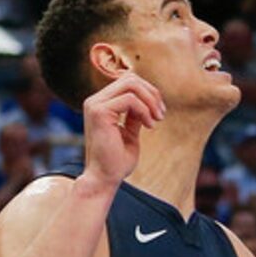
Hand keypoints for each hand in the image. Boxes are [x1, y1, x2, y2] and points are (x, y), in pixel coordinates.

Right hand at [80, 74, 165, 188]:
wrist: (105, 178)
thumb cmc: (117, 159)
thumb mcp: (130, 131)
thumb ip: (134, 113)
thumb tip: (147, 98)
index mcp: (100, 104)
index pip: (128, 81)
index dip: (149, 92)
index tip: (159, 112)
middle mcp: (94, 101)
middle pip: (130, 78)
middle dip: (152, 93)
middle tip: (161, 114)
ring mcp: (94, 105)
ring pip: (131, 84)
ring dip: (151, 100)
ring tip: (157, 119)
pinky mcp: (99, 112)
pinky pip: (130, 99)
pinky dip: (145, 110)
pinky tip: (149, 126)